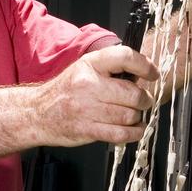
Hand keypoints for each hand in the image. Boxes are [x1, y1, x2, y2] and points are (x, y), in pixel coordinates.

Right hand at [32, 46, 158, 146]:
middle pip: (132, 93)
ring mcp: (87, 108)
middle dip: (144, 99)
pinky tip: (136, 129)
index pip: (124, 57)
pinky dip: (134, 133)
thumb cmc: (66, 90)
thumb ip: (110, 69)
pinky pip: (120, 133)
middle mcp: (88, 84)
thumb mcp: (84, 69)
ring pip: (128, 115)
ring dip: (138, 117)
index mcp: (90, 64)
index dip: (145, 65)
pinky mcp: (87, 129)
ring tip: (136, 115)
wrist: (38, 113)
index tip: (153, 74)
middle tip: (145, 100)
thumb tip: (142, 75)